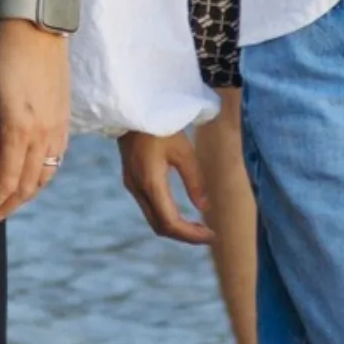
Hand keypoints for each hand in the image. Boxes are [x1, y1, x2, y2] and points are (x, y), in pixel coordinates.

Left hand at [0, 21, 71, 222]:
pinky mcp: (64, 117)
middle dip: (5, 207)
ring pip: (43, 176)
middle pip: (26, 187)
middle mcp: (42, 133)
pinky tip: (29, 179)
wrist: (36, 22)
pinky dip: (41, 177)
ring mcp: (56, 126)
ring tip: (7, 205)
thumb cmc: (1, 51)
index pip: (5, 183)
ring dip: (24, 196)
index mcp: (18, 129)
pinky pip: (55, 160)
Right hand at [116, 128, 212, 245]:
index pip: (171, 223)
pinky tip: (181, 213)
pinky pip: (149, 208)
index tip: (212, 235)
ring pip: (153, 219)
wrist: (131, 108)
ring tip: (198, 227)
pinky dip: (166, 217)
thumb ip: (194, 180)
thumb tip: (204, 208)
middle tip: (208, 235)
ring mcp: (131, 185)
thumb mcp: (183, 151)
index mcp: (151, 183)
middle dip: (185, 235)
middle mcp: (137, 189)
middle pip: (160, 227)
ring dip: (175, 228)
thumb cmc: (160, 124)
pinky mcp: (131, 180)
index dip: (192, 235)